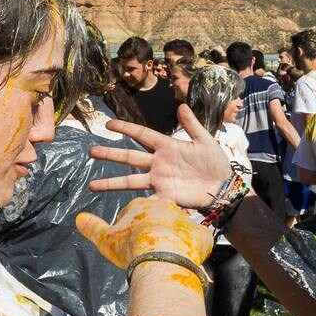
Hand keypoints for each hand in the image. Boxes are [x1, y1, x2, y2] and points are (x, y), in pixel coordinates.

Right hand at [76, 197, 213, 269]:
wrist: (160, 257)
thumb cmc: (132, 247)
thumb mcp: (105, 238)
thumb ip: (93, 227)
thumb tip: (79, 219)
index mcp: (142, 205)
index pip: (137, 211)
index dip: (134, 225)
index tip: (132, 239)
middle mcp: (165, 207)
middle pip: (160, 215)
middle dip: (155, 228)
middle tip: (149, 247)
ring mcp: (184, 219)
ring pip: (180, 226)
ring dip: (175, 238)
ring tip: (167, 256)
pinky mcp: (200, 234)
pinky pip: (198, 239)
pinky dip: (193, 248)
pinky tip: (186, 259)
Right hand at [88, 105, 232, 208]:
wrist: (224, 187)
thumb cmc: (215, 163)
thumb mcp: (204, 140)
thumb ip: (192, 124)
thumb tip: (181, 105)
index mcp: (166, 146)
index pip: (141, 134)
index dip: (125, 128)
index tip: (108, 124)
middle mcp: (158, 163)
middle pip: (129, 157)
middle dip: (110, 154)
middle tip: (92, 151)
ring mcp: (159, 181)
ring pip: (130, 180)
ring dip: (111, 183)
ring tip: (92, 185)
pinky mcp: (165, 196)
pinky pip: (147, 200)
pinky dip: (135, 204)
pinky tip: (120, 210)